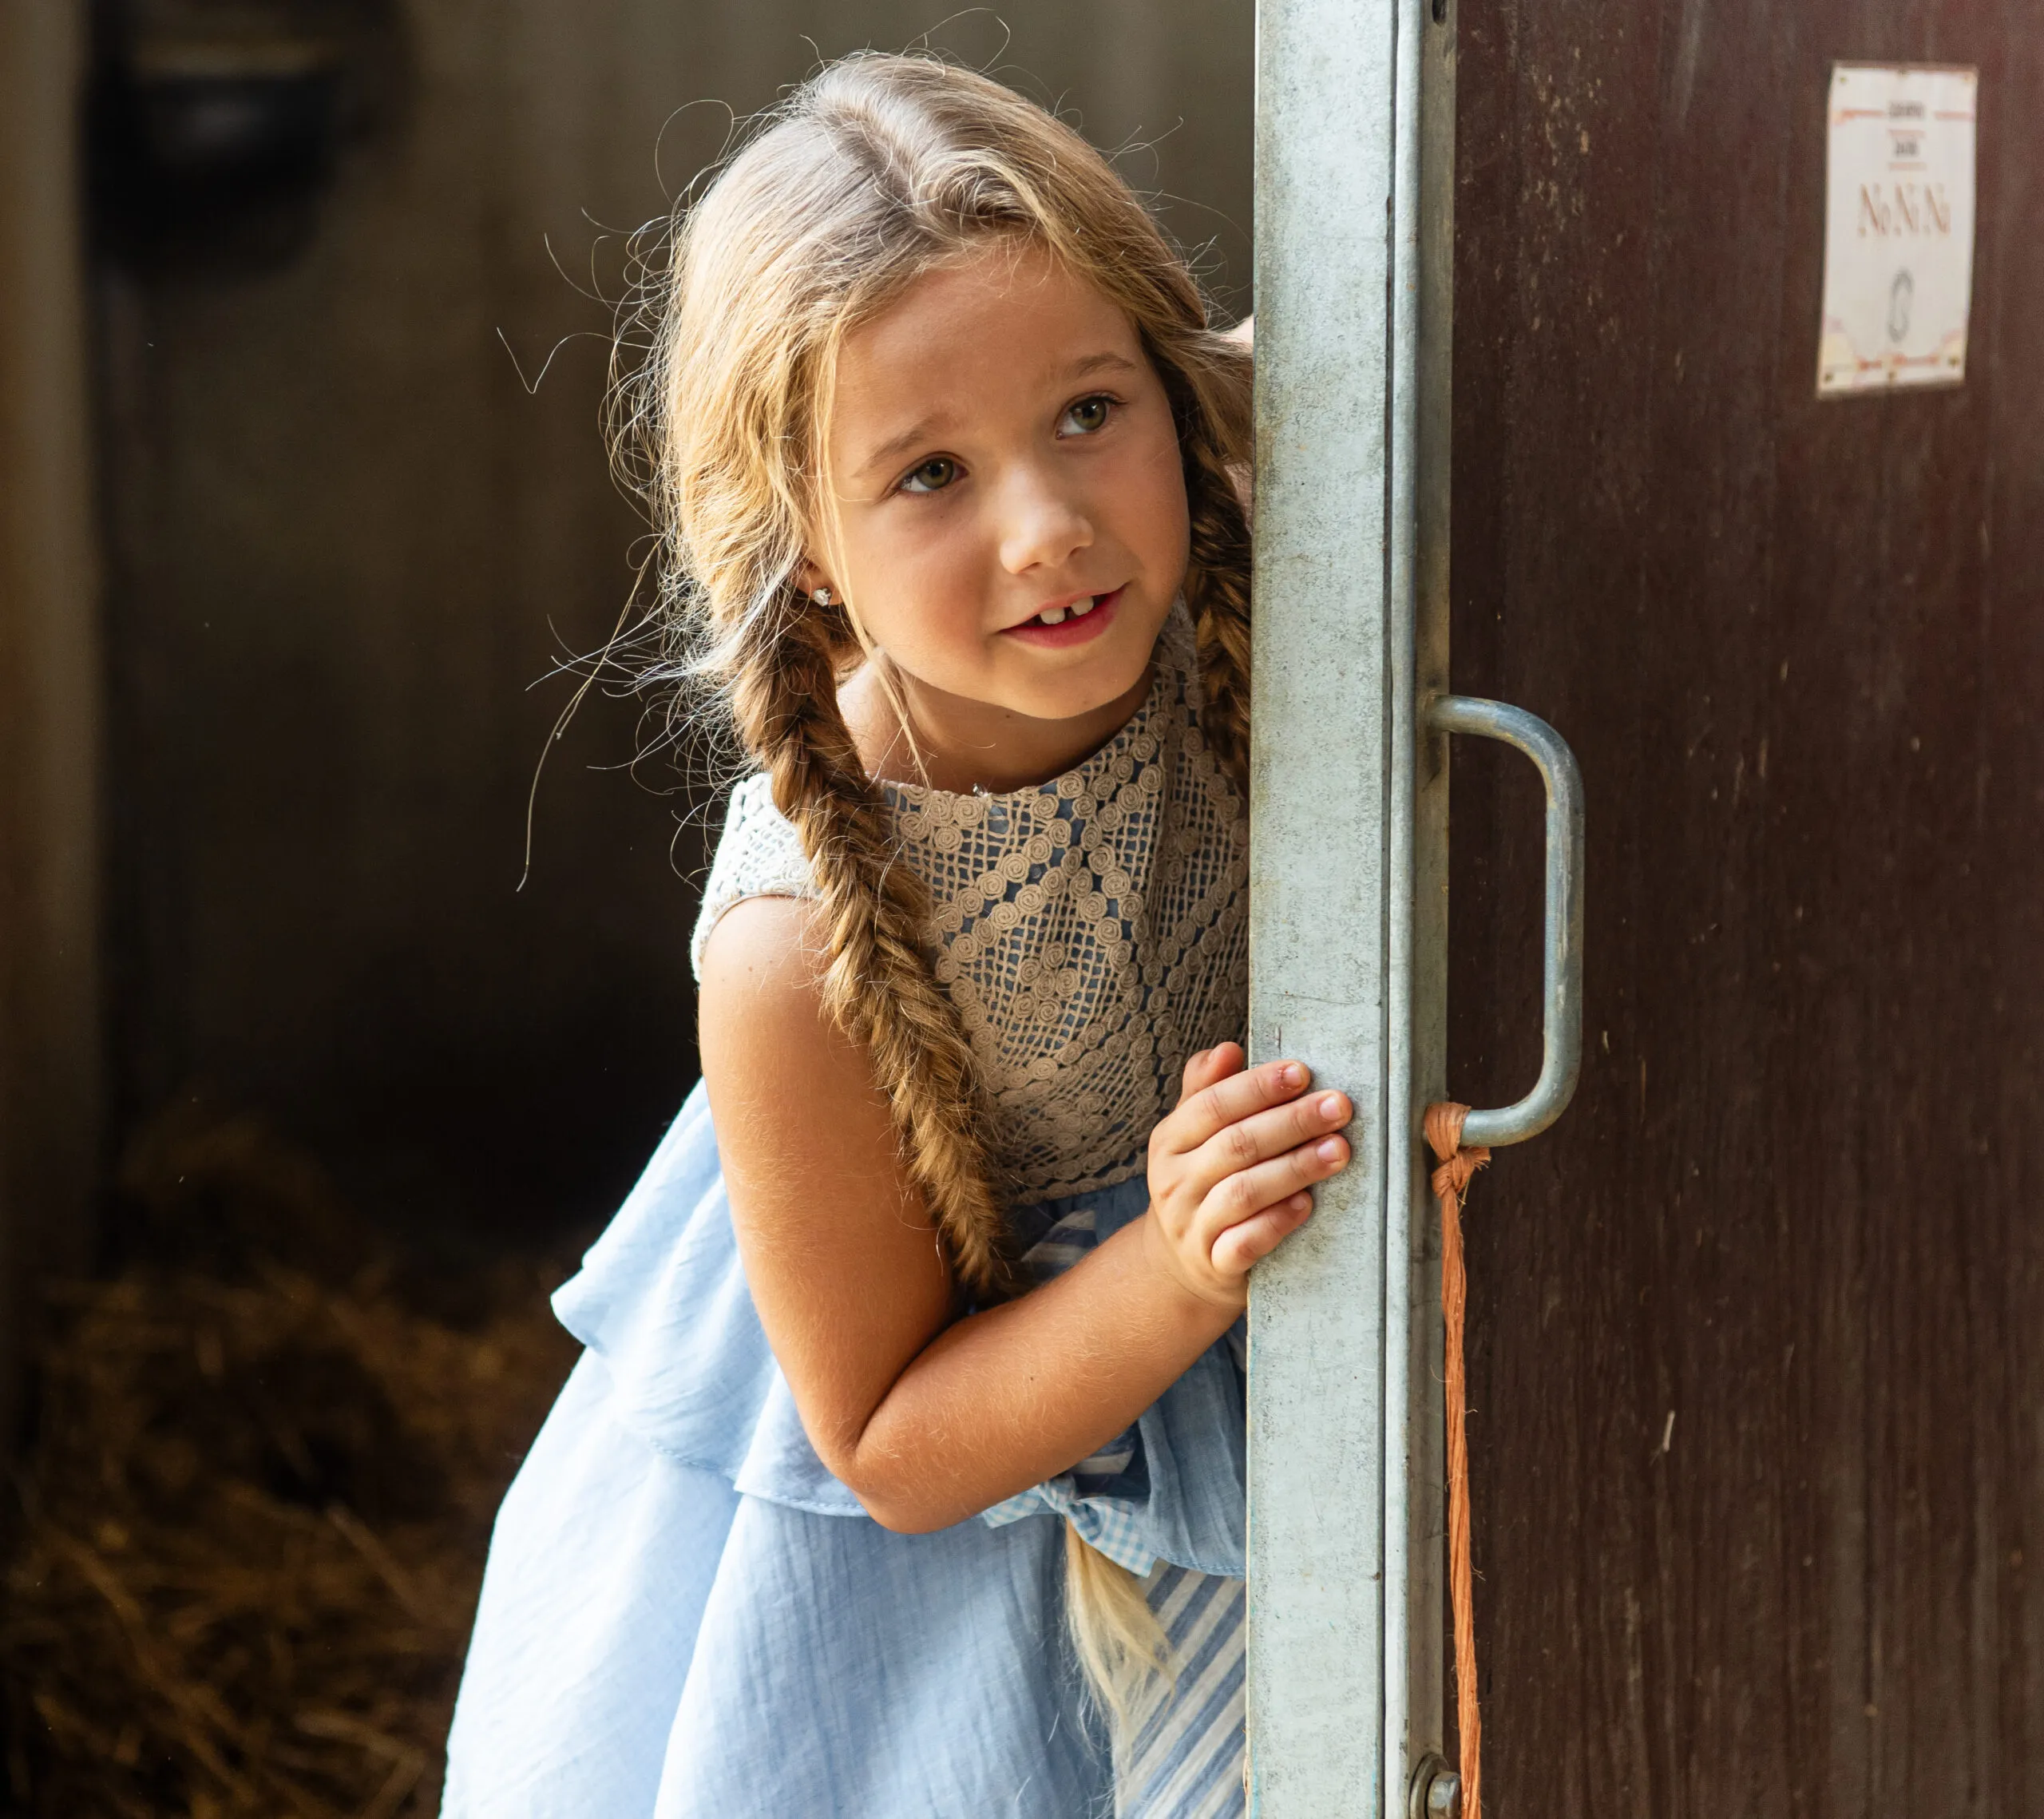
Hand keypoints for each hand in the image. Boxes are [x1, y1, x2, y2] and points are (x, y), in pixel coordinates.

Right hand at [1142, 1042, 1350, 1308]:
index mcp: (1169, 1141)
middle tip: (1338, 1106)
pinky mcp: (1213, 1264)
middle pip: (1235, 1145)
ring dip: (1295, 1168)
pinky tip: (1307, 1204)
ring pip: (1243, 1192)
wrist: (1181, 1266)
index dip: (1257, 1087)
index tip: (1302, 1072)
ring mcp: (1191, 1226)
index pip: (1211, 1105)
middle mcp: (1173, 1182)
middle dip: (1292, 1122)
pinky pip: (1245, 1242)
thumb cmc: (1202, 1184)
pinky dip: (1277, 1222)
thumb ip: (1207, 1091)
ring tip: (1339, 1150)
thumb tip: (1228, 1050)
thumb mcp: (1193, 1137)